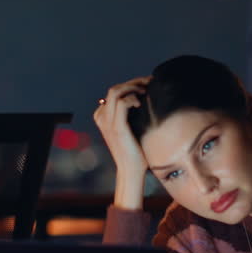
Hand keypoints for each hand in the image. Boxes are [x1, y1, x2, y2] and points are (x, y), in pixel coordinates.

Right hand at [92, 76, 150, 208]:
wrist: (131, 170)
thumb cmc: (134, 150)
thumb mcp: (130, 128)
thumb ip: (130, 114)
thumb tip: (143, 97)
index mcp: (102, 116)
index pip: (114, 91)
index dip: (131, 84)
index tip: (147, 84)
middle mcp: (101, 117)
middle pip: (115, 88)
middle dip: (134, 82)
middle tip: (150, 83)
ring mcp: (107, 122)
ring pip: (116, 91)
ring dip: (133, 87)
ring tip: (146, 91)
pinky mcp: (117, 128)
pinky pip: (123, 103)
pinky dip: (133, 98)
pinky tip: (142, 103)